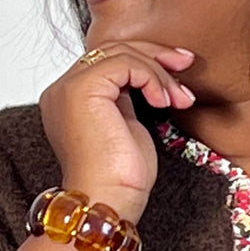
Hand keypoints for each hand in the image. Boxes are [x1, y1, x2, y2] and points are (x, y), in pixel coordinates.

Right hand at [39, 41, 198, 216]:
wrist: (109, 201)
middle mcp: (62, 90)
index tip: (178, 70)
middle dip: (155, 55)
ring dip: (158, 71)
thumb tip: (152, 80)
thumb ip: (130, 99)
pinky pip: (124, 64)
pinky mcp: (81, 90)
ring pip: (120, 53)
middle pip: (112, 50)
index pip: (108, 61)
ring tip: (180, 98)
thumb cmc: (120, 178)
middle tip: (187, 64)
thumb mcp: (129, 128)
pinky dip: (151, 77)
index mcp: (70, 99)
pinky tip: (164, 101)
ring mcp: (68, 88)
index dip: (146, 60)